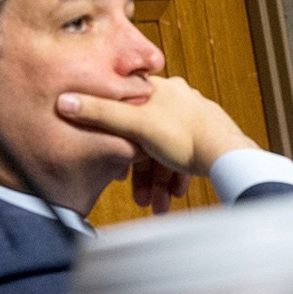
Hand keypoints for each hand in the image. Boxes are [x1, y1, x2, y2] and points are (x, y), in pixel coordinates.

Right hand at [57, 75, 258, 210]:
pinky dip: (176, 176)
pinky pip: (185, 155)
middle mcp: (177, 97)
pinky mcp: (207, 134)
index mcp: (158, 88)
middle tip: (139, 198)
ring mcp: (194, 115)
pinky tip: (173, 196)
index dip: (115, 136)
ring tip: (156, 205)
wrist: (229, 155)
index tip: (116, 165)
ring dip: (159, 181)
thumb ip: (99, 113)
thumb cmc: (184, 138)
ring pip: (166, 151)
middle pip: (147, 137)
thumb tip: (63, 101)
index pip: (126, 108)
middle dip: (142, 172)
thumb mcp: (135, 125)